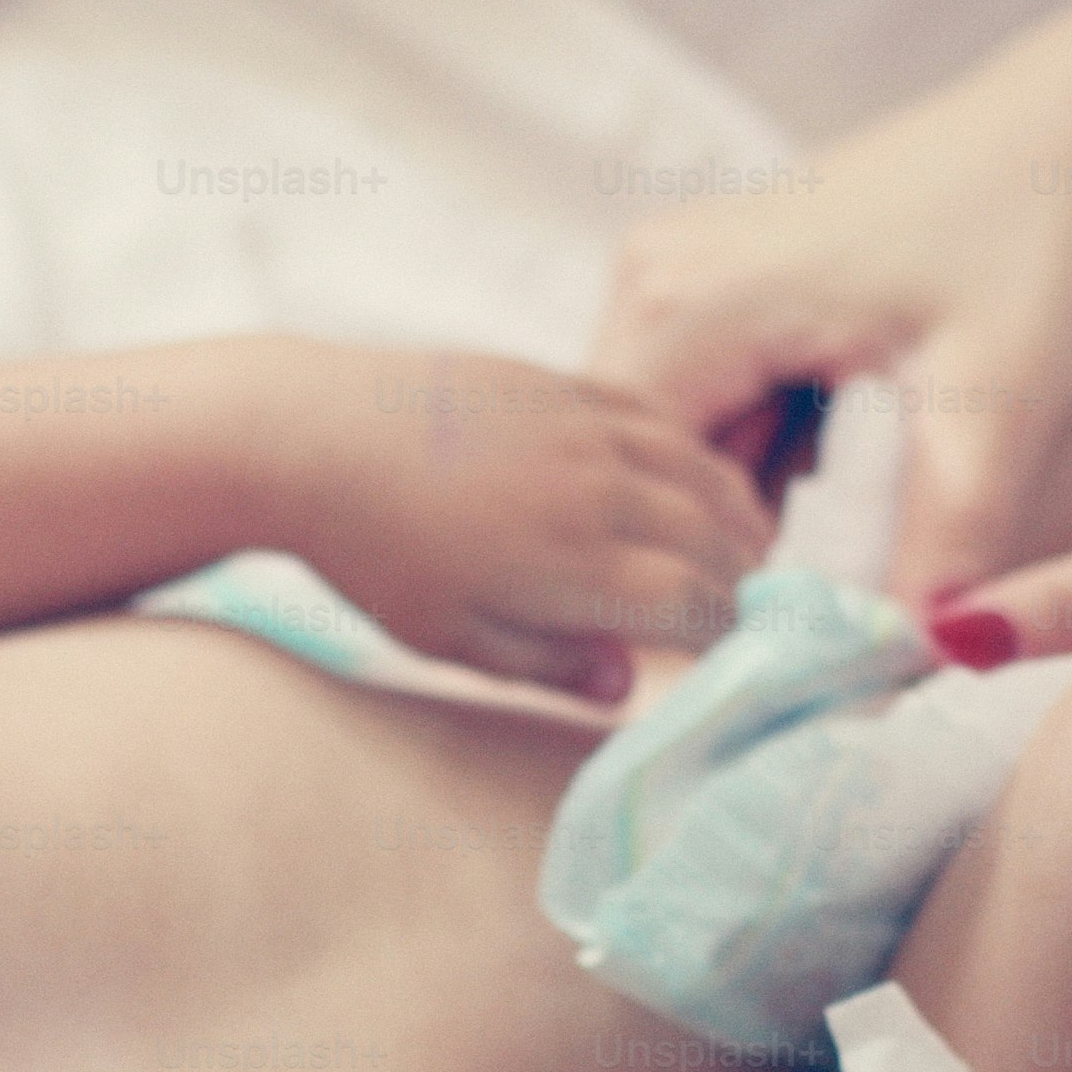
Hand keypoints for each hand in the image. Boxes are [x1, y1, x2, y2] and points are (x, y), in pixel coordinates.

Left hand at [270, 345, 765, 700]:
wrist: (309, 437)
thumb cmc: (372, 555)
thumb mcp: (450, 638)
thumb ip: (547, 665)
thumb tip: (626, 688)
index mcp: (578, 563)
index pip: (696, 603)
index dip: (730, 635)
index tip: (742, 659)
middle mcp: (600, 488)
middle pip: (714, 536)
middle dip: (747, 580)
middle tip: (761, 612)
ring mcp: (584, 426)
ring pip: (697, 471)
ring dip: (734, 516)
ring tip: (747, 552)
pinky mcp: (561, 384)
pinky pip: (656, 419)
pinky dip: (691, 455)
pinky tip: (694, 480)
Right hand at [585, 48, 1071, 604]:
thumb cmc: (1043, 240)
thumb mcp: (1001, 406)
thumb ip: (945, 546)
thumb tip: (905, 666)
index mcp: (684, 304)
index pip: (632, 501)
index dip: (700, 587)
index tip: (796, 640)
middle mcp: (649, 277)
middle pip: (641, 479)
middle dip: (725, 548)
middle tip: (836, 591)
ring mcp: (673, 267)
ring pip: (672, 447)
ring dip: (748, 504)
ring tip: (856, 517)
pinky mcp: (713, 271)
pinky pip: (703, 402)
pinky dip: (764, 453)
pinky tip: (846, 460)